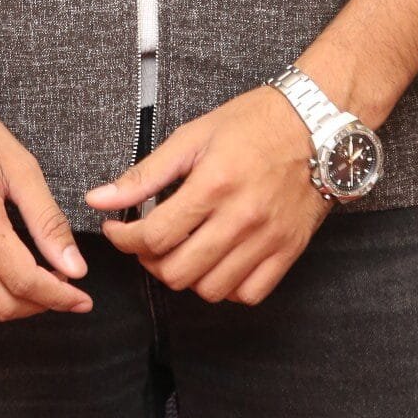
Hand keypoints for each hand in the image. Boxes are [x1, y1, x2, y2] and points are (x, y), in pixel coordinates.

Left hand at [83, 84, 334, 304]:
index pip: (154, 237)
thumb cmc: (254, 122)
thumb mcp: (194, 136)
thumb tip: (98, 199)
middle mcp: (241, 218)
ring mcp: (268, 239)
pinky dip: (227, 287)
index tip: (118, 230)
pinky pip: (248, 295)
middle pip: (177, 272)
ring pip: (210, 290)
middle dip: (150, 261)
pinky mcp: (288, 252)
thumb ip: (145, 173)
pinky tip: (218, 261)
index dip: (125, 240)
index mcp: (213, 184)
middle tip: (148, 241)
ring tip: (182, 250)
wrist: (319, 124)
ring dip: (186, 276)